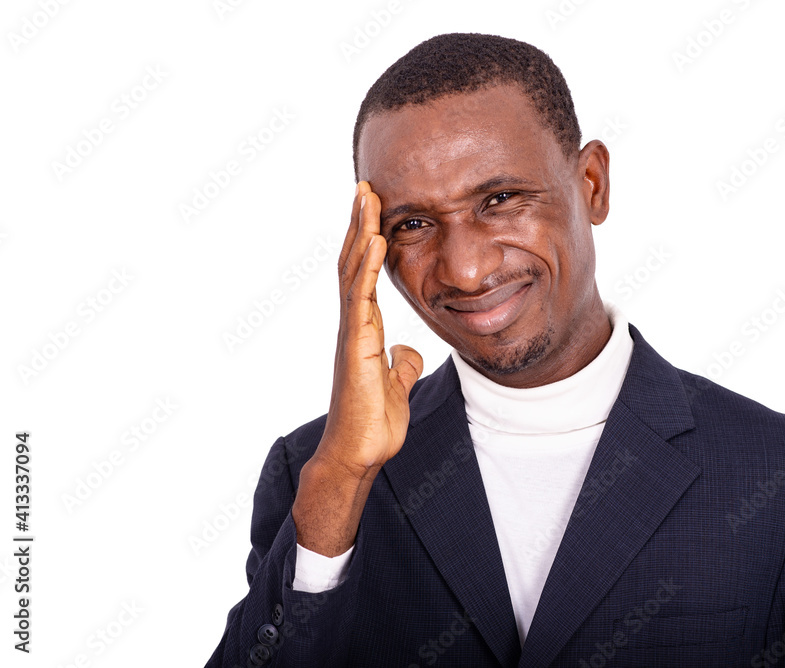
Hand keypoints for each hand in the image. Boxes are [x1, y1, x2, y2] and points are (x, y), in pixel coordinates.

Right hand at [320, 181, 423, 476]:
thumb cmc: (372, 422)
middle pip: (353, 262)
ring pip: (352, 272)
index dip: (368, 240)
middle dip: (359, 223)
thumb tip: (407, 351)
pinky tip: (374, 240)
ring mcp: (352, 332)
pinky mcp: (356, 346)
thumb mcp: (396, 384)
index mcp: (364, 328)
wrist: (359, 453)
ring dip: (360, 231)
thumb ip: (401, 363)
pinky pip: (361, 299)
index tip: (375, 208)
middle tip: (366, 185)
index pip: (364, 274)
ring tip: (367, 196)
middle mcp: (354, 324)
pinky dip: (366, 267)